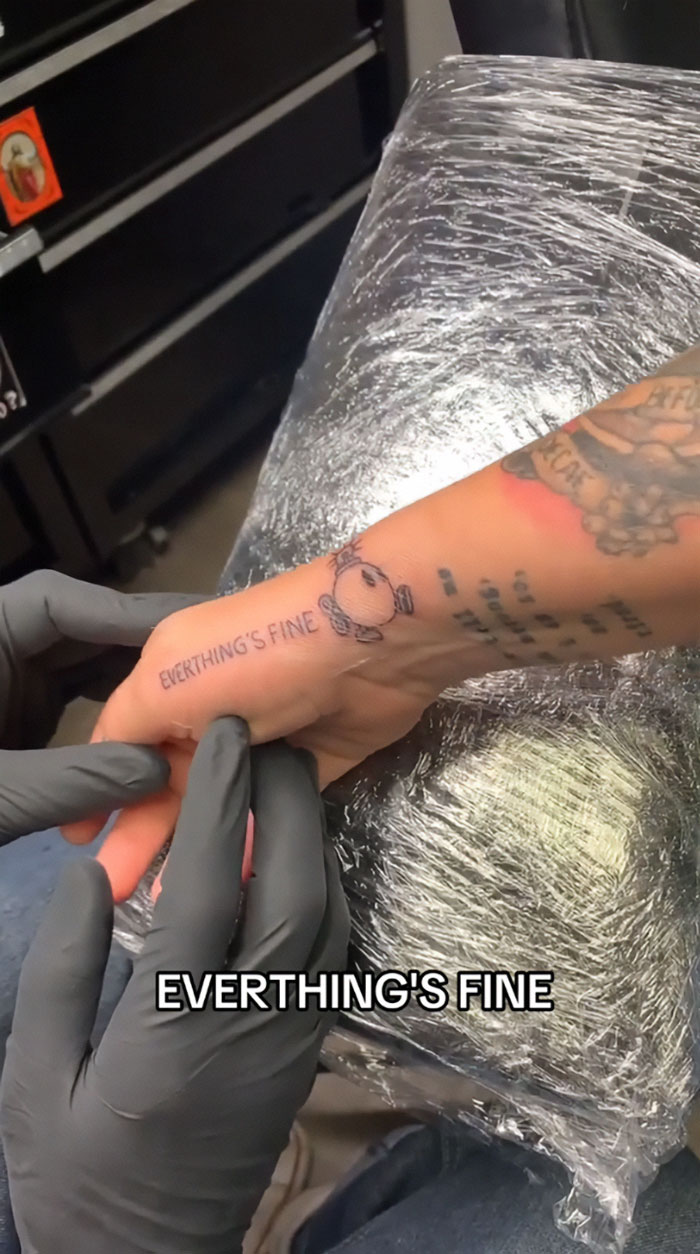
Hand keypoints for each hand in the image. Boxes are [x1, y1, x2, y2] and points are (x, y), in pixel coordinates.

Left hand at [0, 571, 205, 844]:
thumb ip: (73, 780)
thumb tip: (163, 773)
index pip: (60, 604)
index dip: (129, 614)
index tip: (191, 633)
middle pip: (83, 631)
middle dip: (143, 652)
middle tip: (214, 666)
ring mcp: (7, 680)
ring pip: (85, 667)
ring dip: (136, 686)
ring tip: (199, 699)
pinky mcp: (17, 715)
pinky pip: (77, 703)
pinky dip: (115, 719)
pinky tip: (159, 733)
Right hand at [1, 719, 348, 1253]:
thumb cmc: (77, 1177)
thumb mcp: (34, 1080)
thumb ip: (61, 971)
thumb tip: (93, 874)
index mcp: (174, 1028)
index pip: (211, 890)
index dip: (219, 804)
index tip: (222, 738)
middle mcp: (250, 1024)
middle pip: (295, 892)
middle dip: (289, 803)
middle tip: (272, 738)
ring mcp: (291, 1039)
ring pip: (327, 920)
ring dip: (314, 839)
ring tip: (285, 782)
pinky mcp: (308, 1051)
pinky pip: (331, 953)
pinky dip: (322, 891)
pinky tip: (299, 859)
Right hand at [64, 562, 437, 895]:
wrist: (368, 645)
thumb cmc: (255, 656)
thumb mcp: (166, 678)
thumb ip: (125, 724)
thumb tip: (104, 768)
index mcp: (172, 682)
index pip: (125, 745)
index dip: (101, 792)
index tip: (76, 843)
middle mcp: (212, 713)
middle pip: (166, 785)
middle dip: (136, 836)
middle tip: (112, 892)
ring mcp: (263, 741)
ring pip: (217, 807)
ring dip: (190, 852)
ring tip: (164, 907)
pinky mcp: (310, 767)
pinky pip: (270, 817)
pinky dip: (248, 849)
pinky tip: (226, 890)